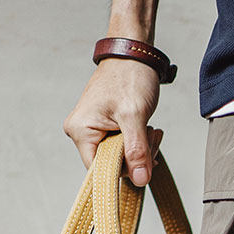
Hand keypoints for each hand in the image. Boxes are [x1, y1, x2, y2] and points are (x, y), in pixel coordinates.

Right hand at [62, 58, 163, 185]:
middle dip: (136, 157)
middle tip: (152, 138)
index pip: (99, 169)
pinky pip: (121, 145)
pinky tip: (148, 130)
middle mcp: (81, 131)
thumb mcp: (135, 115)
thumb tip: (140, 180)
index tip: (144, 161)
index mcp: (80, 130)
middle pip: (110, 164)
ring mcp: (92, 129)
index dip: (124, 171)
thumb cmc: (129, 76)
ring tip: (152, 130)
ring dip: (140, 148)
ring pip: (119, 155)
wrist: (133, 53)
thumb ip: (137, 150)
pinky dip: (138, 141)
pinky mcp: (104, 125)